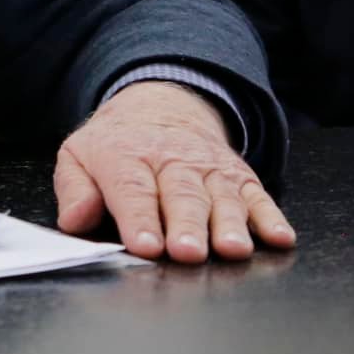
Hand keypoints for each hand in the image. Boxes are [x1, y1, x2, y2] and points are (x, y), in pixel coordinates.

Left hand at [53, 80, 294, 263]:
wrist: (163, 101)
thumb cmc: (117, 143)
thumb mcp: (79, 155)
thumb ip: (74, 189)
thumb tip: (75, 219)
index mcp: (127, 157)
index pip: (133, 189)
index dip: (139, 218)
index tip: (145, 245)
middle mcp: (173, 161)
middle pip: (182, 195)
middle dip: (186, 225)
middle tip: (187, 252)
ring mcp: (210, 169)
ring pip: (222, 197)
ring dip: (230, 224)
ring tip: (232, 249)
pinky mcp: (239, 176)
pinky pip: (258, 195)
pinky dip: (271, 217)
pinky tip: (279, 237)